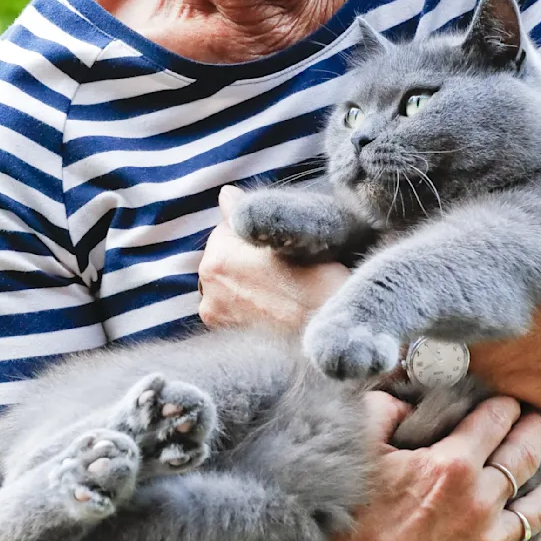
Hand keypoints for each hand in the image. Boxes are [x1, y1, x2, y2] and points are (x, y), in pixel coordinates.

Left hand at [199, 185, 350, 331]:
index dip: (261, 230)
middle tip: (286, 269)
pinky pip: (233, 307)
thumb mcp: (296, 241)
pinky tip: (274, 309)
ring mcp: (215, 316)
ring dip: (248, 281)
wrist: (332, 346)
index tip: (284, 246)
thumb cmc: (321, 291)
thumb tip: (226, 194)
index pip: (230, 225)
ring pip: (229, 281)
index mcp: (218, 259)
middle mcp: (208, 289)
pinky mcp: (225, 336)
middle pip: (226, 255)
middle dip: (248, 256)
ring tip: (283, 292)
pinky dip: (248, 305)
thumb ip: (250, 213)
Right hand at [211, 394, 540, 540]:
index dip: (506, 406)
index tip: (510, 402)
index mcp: (452, 464)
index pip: (496, 422)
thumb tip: (409, 401)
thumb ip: (387, 409)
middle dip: (534, 432)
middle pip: (524, 457)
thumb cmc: (351, 515)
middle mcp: (480, 502)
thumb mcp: (361, 445)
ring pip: (538, 509)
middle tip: (537, 422)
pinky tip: (538, 532)